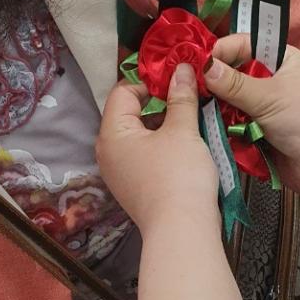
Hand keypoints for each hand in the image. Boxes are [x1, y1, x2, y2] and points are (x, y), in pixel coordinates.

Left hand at [97, 63, 219, 234]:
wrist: (182, 230)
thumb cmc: (179, 176)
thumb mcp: (183, 130)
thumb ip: (181, 97)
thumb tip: (182, 69)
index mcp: (111, 133)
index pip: (123, 91)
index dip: (150, 80)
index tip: (178, 79)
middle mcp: (108, 152)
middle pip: (130, 113)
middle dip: (159, 103)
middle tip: (188, 97)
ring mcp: (120, 173)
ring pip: (140, 136)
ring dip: (164, 125)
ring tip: (192, 120)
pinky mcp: (135, 188)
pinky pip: (146, 156)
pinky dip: (163, 147)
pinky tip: (186, 146)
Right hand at [204, 36, 299, 199]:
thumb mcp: (271, 96)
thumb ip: (235, 84)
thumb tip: (203, 67)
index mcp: (279, 60)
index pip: (242, 45)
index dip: (219, 52)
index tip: (195, 62)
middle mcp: (269, 81)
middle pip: (230, 75)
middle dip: (212, 84)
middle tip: (187, 90)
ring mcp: (262, 109)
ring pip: (228, 104)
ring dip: (216, 111)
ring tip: (197, 114)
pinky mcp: (256, 134)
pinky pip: (231, 128)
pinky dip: (222, 131)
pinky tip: (208, 133)